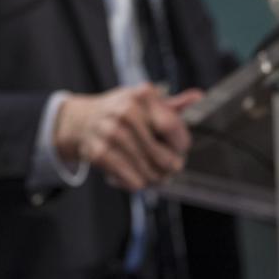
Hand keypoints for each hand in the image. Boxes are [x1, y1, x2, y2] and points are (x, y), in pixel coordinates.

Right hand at [54, 84, 199, 190]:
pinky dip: (137, 183)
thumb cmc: (120, 111)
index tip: (180, 149)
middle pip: (164, 157)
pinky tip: (135, 174)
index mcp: (142, 95)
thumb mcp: (144, 101)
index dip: (181, 145)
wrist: (81, 120)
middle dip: (172, 167)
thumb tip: (198, 96)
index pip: (172, 127)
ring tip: (155, 174)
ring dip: (156, 178)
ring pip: (150, 173)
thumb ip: (171, 104)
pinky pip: (133, 181)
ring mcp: (112, 133)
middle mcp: (126, 112)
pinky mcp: (100, 153)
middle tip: (170, 167)